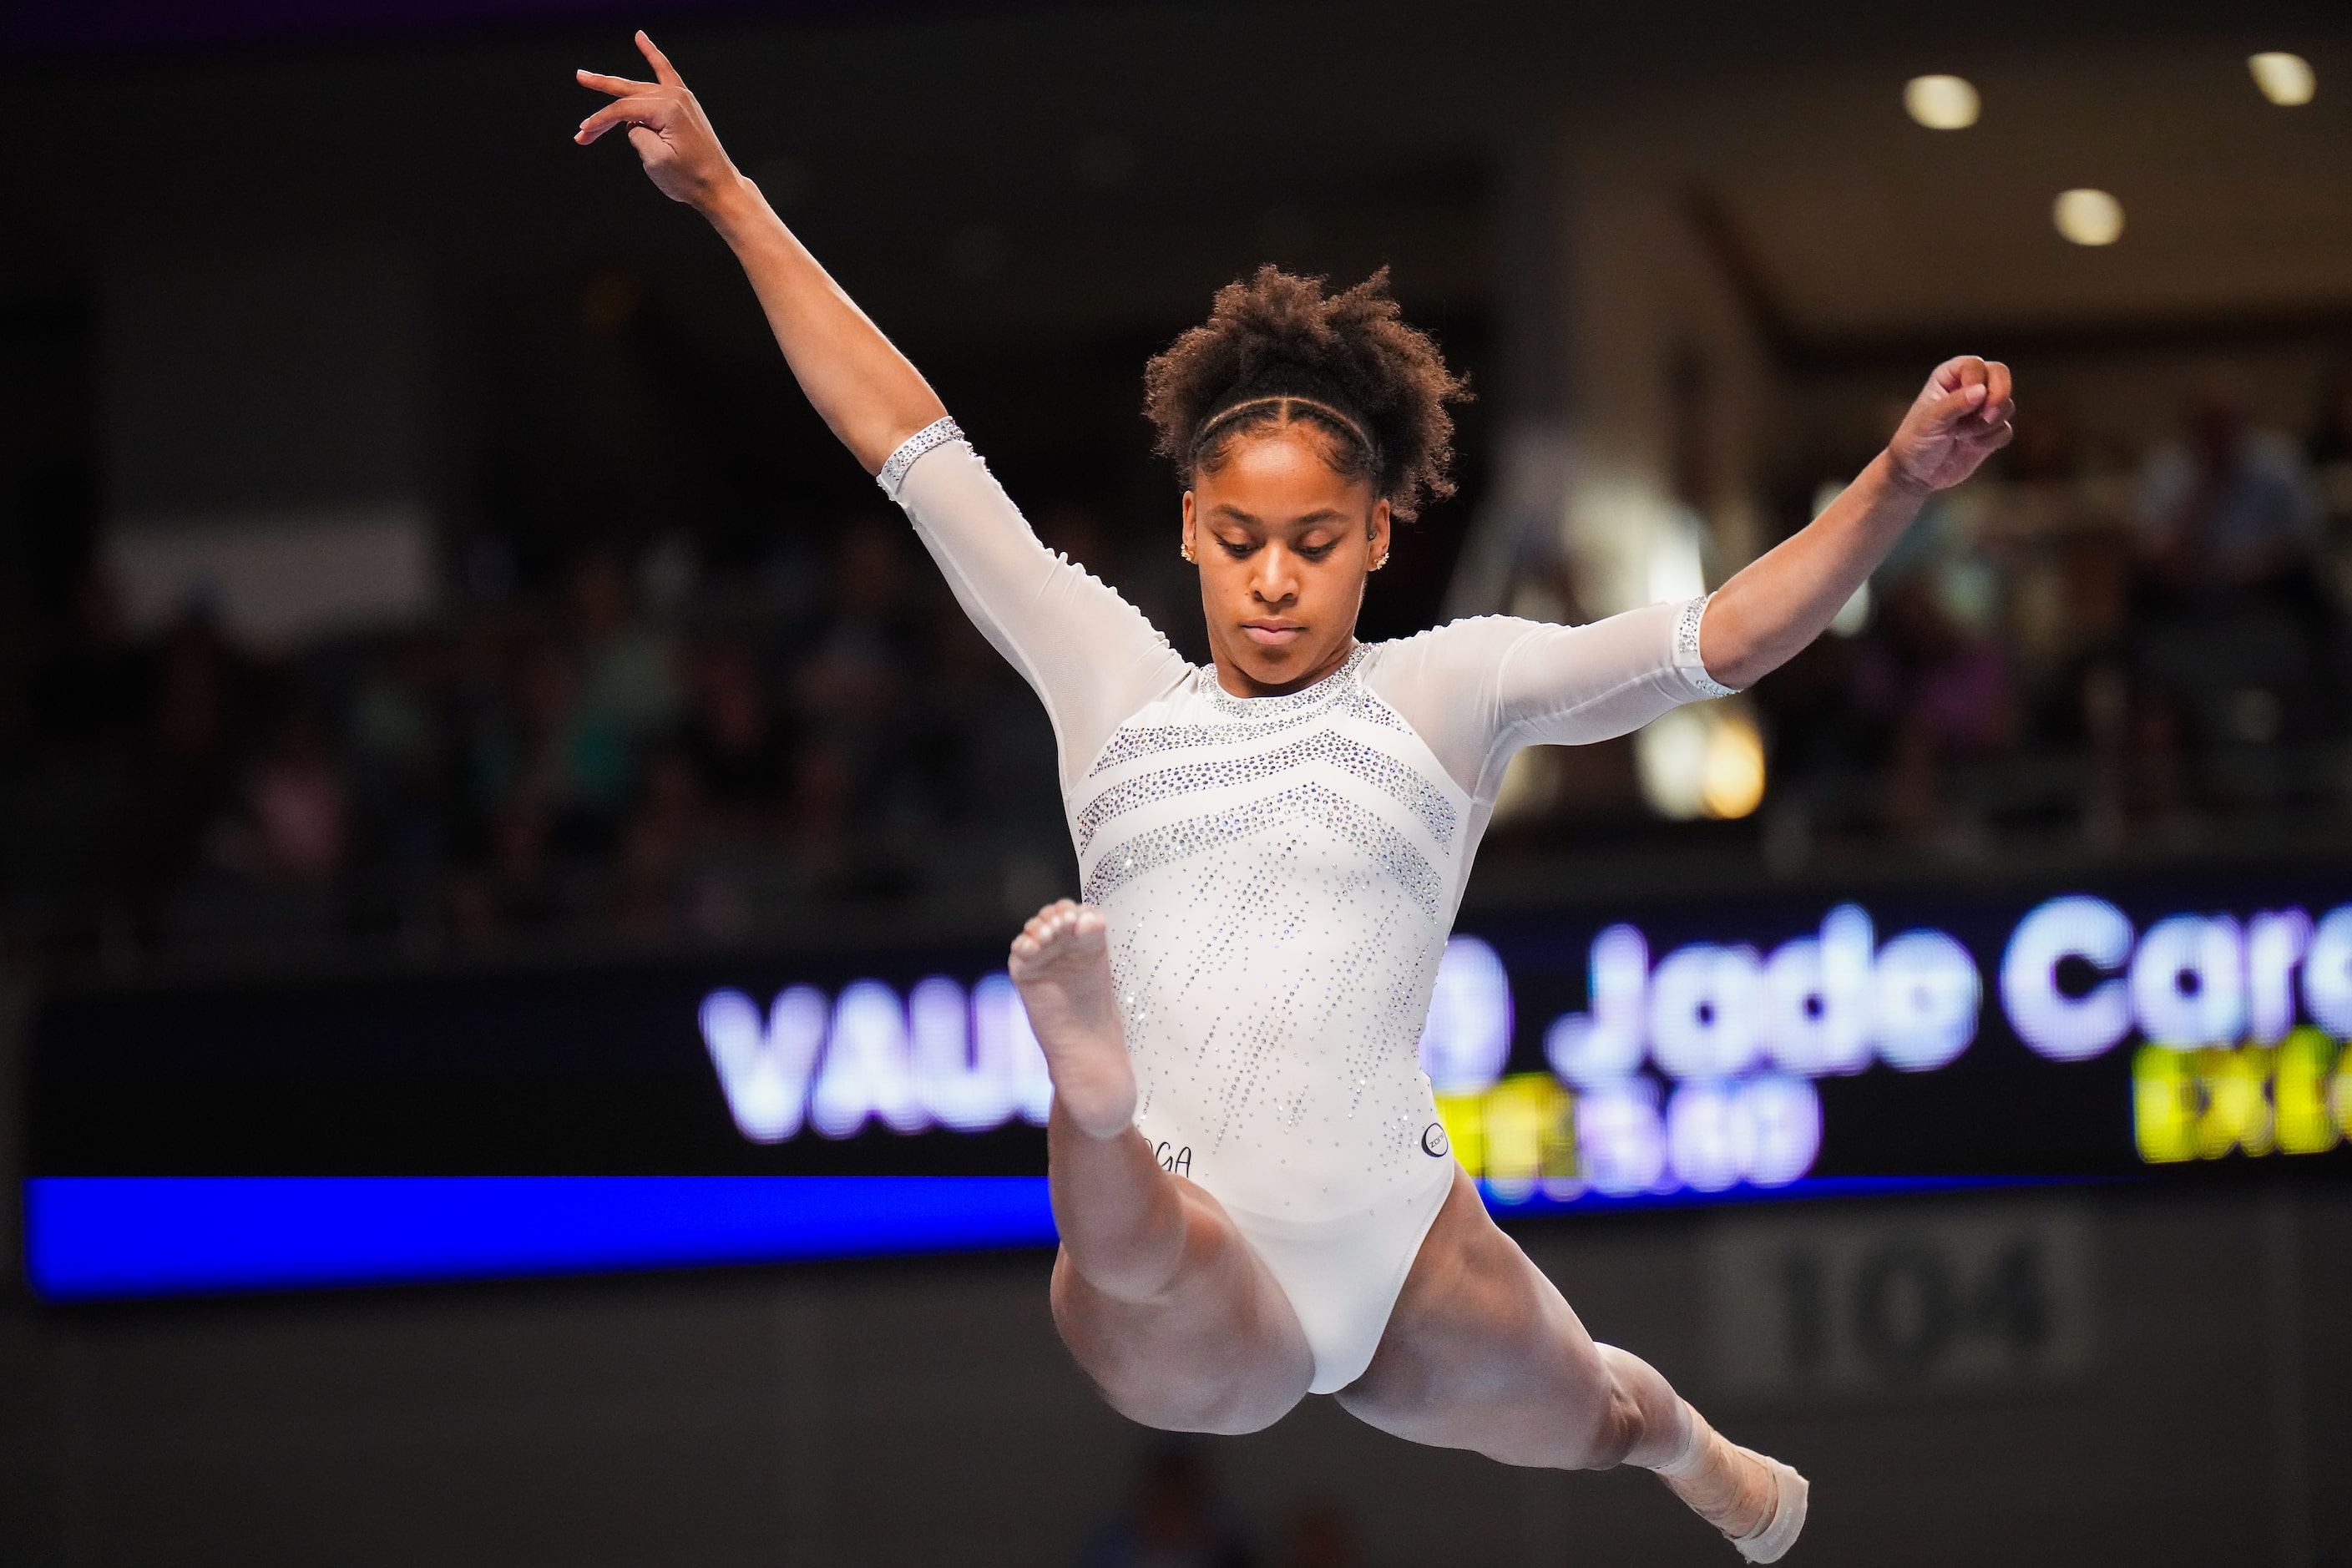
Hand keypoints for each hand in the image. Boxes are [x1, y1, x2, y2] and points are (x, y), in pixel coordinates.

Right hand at [575, 32, 741, 211]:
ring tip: (590, 78)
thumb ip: (637, 135)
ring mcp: (682, 98)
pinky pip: (665, 72)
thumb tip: (633, 124)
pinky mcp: (685, 105)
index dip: (600, 121)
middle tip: (578, 79)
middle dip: (601, 93)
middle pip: (628, 94)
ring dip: (615, 88)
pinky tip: (641, 39)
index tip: (583, 136)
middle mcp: (676, 97)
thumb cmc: (690, 179)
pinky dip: (653, 56)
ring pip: (639, 89)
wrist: (719, 187)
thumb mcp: (655, 161)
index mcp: (668, 109)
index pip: (622, 110)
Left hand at [1883, 355, 2015, 493]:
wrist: (1916, 474)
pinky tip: (1970, 445)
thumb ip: (1955, 403)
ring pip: (2006, 405)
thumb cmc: (1915, 441)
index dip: (1977, 381)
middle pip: (2000, 375)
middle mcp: (1968, 387)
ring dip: (1988, 423)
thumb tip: (1981, 390)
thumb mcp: (1930, 420)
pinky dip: (1991, 440)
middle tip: (1987, 416)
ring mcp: (1982, 409)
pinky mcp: (1991, 431)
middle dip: (1998, 396)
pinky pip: (2006, 430)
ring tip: (1962, 435)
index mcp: (1949, 377)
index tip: (1968, 402)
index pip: (1976, 365)